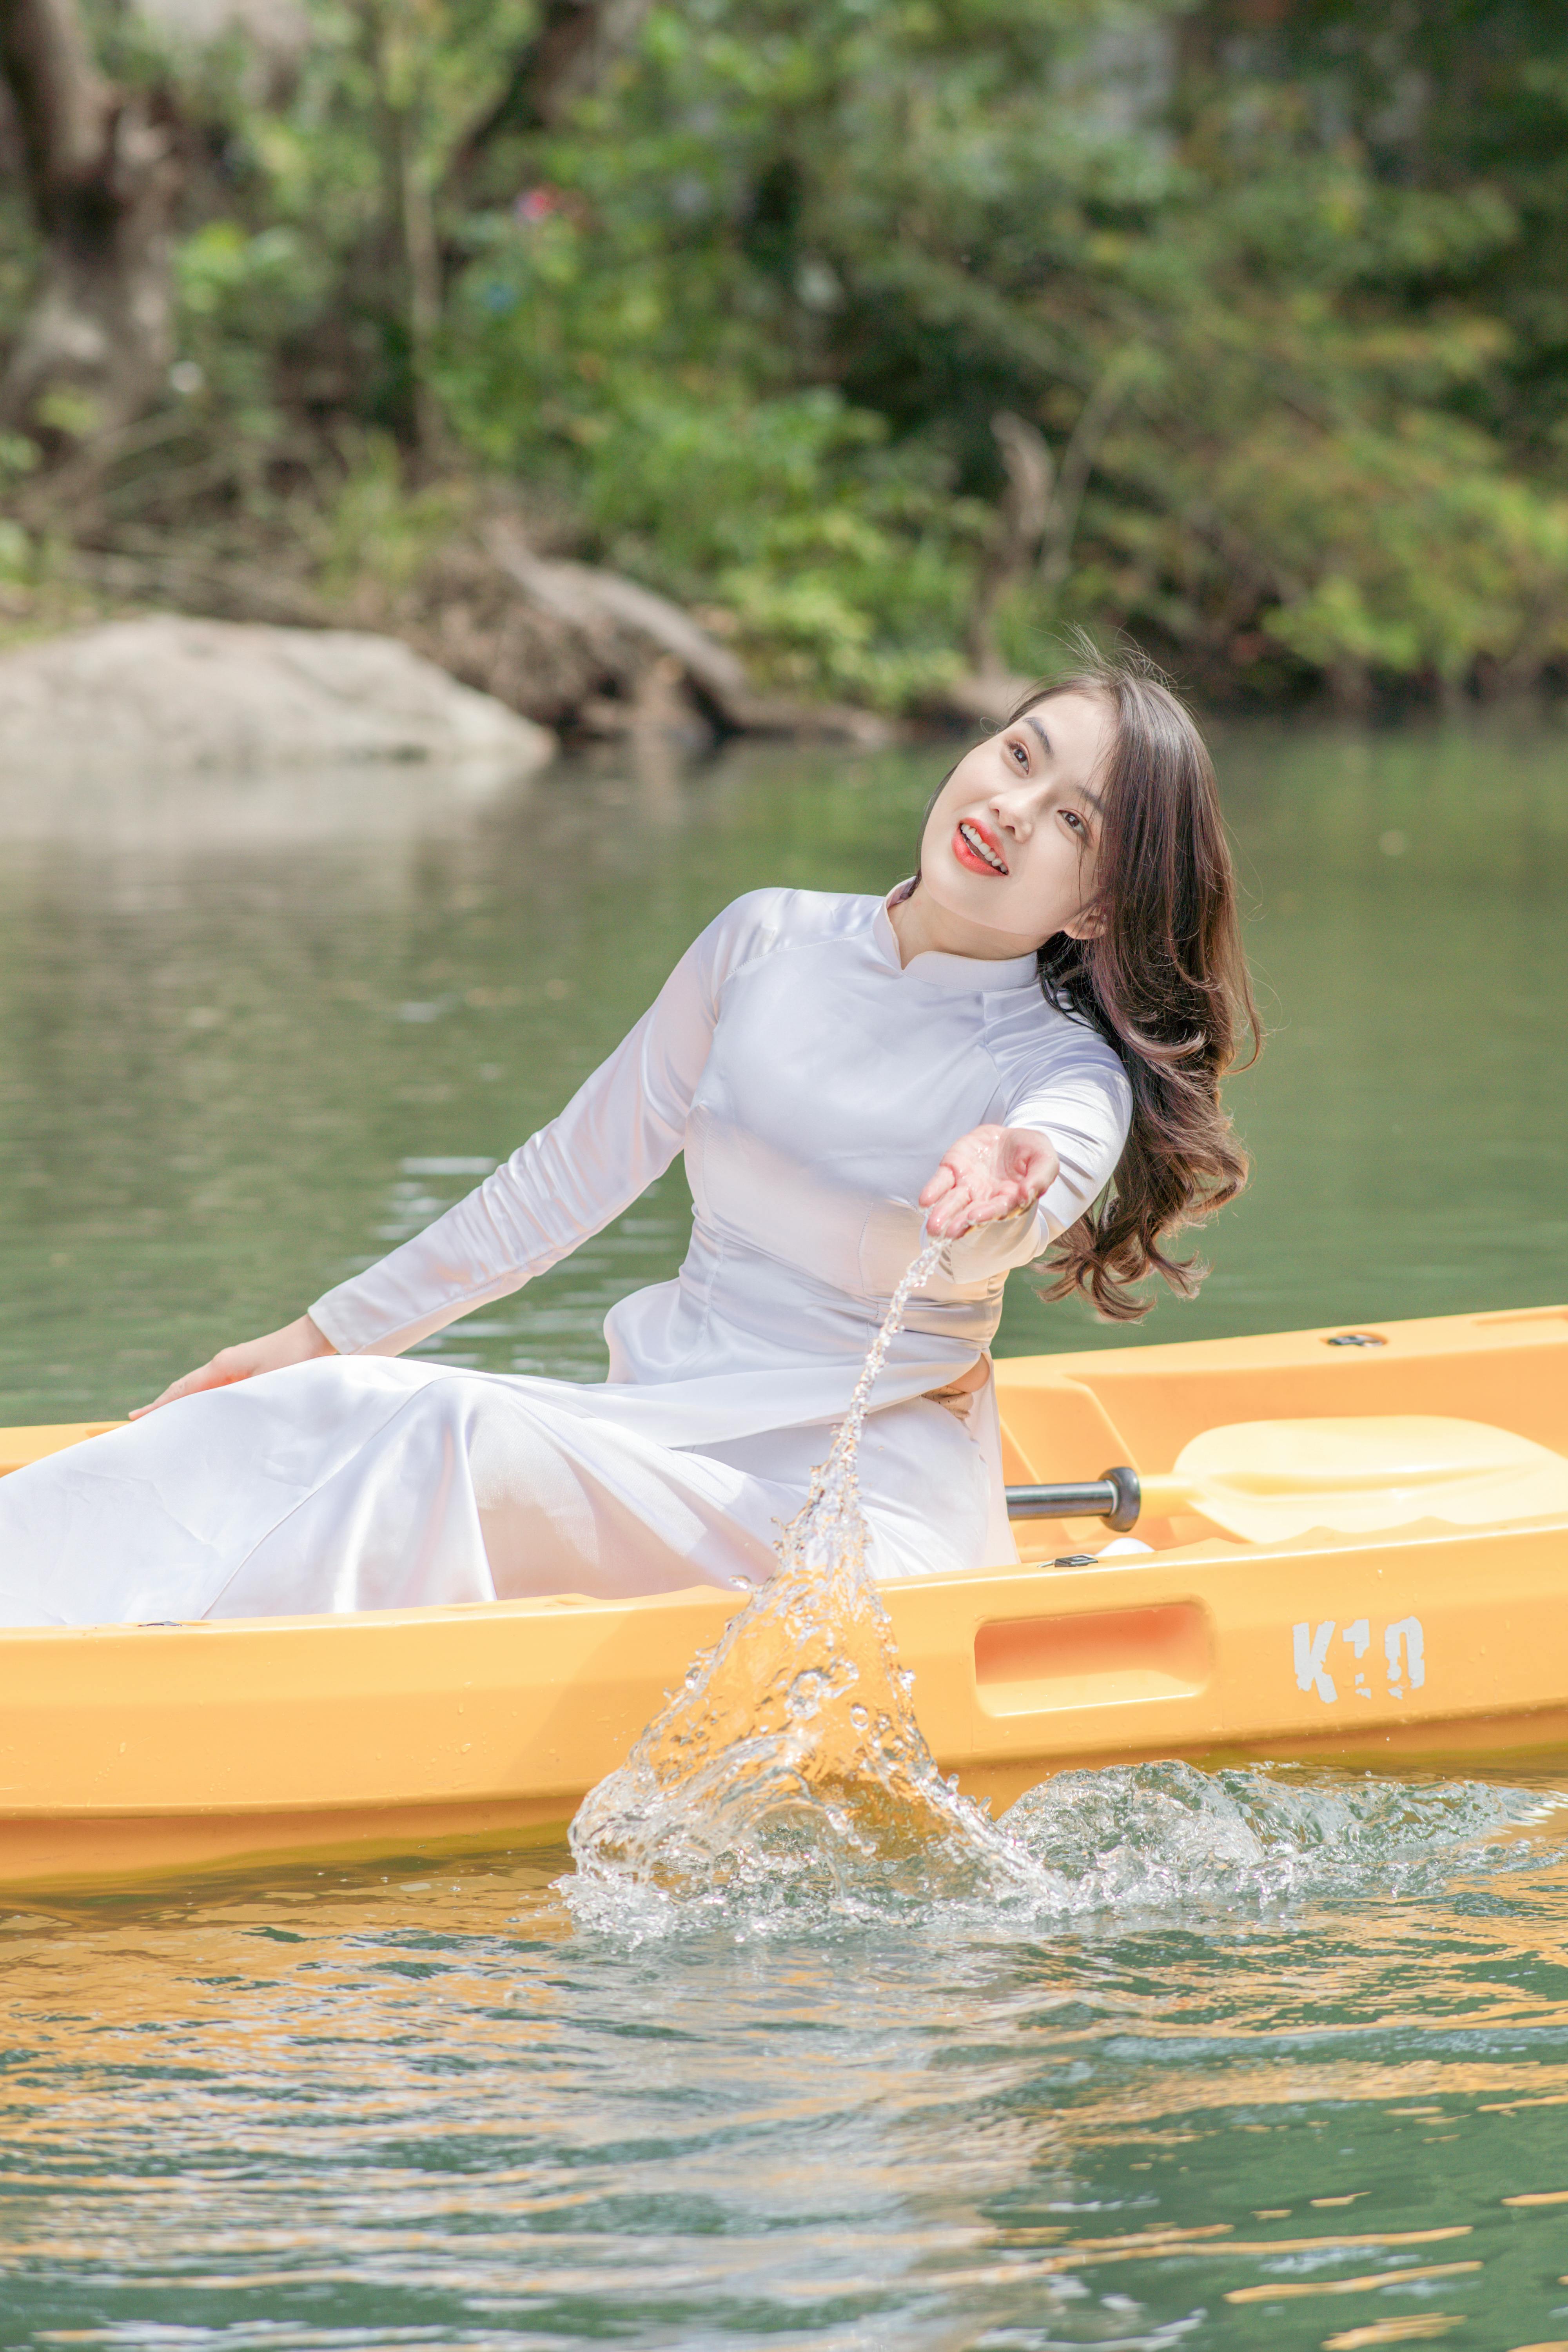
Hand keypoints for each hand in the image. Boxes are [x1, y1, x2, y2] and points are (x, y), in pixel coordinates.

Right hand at [131, 1313, 336, 1416]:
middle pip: (186, 1389)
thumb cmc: (295, 1360)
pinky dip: (203, 1402)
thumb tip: (220, 1424)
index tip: (136, 1417)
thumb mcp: (266, 1384)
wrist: (317, 1337)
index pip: (183, 1390)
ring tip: (164, 1421)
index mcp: (223, 1366)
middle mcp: (223, 1365)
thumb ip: (243, 1402)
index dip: (160, 1405)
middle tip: (140, 1422)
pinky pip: (216, 1390)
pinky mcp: (247, 1370)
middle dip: (164, 1405)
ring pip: (200, 1390)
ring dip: (183, 1405)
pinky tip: (201, 1413)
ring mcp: (234, 1367)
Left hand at [919, 1125, 1059, 1239]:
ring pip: (952, 1202)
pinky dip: (932, 1191)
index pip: (996, 1210)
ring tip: (933, 1227)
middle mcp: (985, 1197)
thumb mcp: (1044, 1159)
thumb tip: (1028, 1194)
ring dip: (942, 1213)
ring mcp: (967, 1184)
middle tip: (947, 1232)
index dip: (985, 1214)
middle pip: (970, 1213)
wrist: (1011, 1136)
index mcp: (1009, 1199)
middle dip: (958, 1223)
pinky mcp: (953, 1168)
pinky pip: (940, 1182)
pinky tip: (925, 1200)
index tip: (973, 1218)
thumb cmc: (1032, 1152)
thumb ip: (1040, 1178)